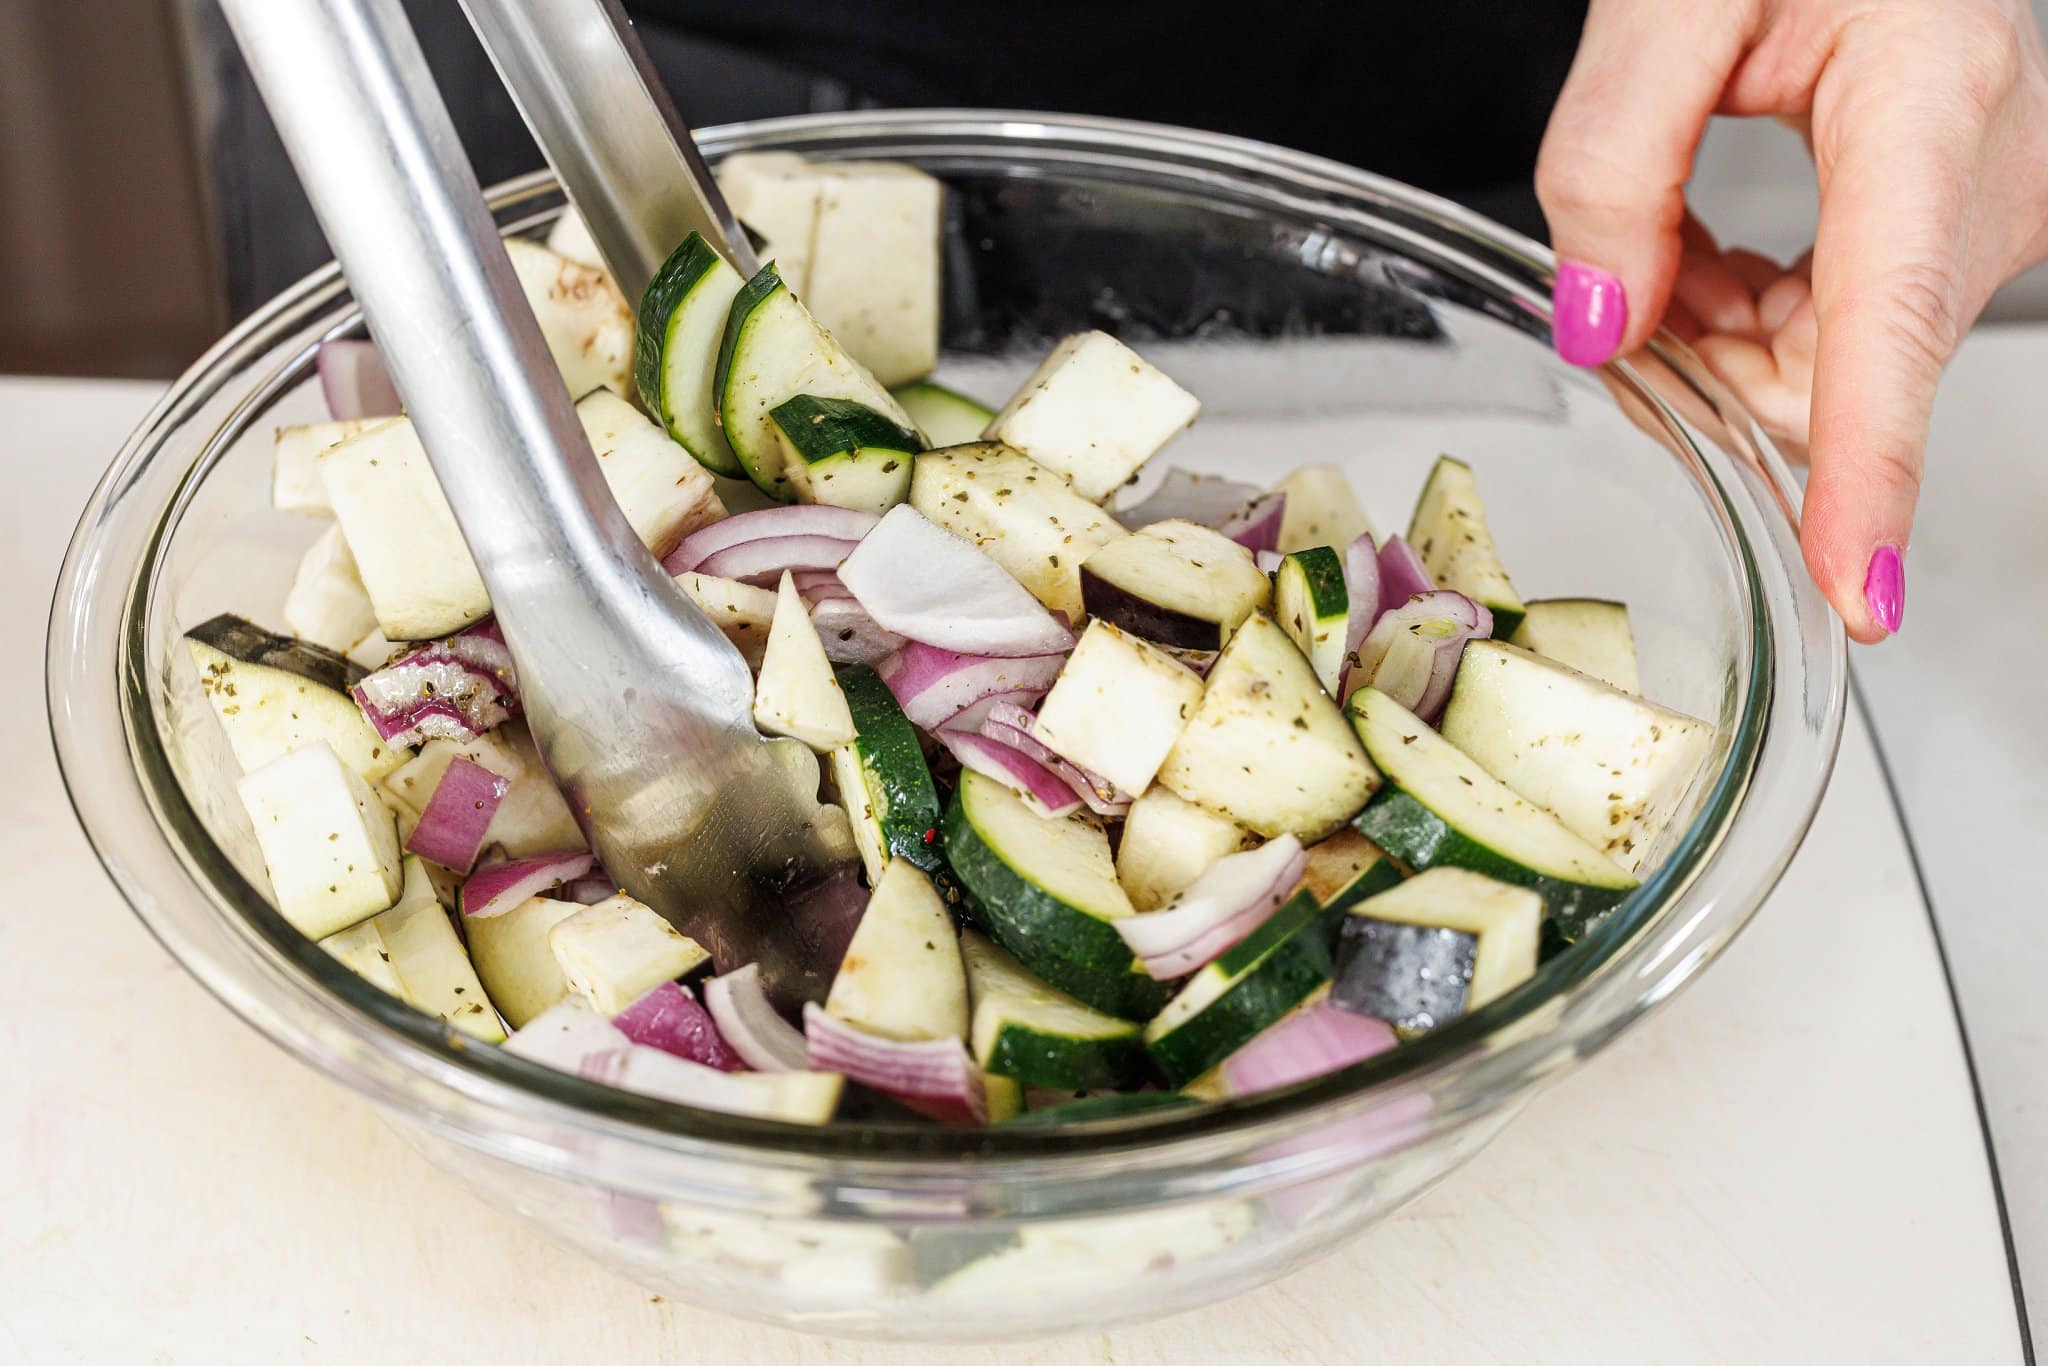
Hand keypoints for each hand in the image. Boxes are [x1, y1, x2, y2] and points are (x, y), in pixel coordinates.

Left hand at [1536, 0, 2047, 640]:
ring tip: (1660, 239)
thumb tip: (1600, 325)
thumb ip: (1616, 156)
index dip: (1868, 475)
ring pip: (1824, 368)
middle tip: (1620, 278)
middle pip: (1834, 373)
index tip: (1857, 595)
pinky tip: (1700, 255)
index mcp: (1932, 101)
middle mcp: (1983, 174)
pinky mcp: (1952, 230)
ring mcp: (1979, 210)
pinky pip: (1833, 335)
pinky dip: (1741, 318)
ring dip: (1713, 341)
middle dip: (1703, 373)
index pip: (1893, 328)